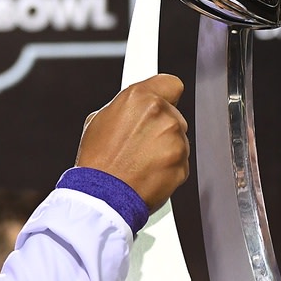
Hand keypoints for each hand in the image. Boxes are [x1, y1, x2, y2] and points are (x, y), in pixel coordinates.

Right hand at [75, 74, 189, 209]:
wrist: (102, 197)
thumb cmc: (97, 163)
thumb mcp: (99, 121)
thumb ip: (125, 109)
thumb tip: (135, 109)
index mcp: (139, 98)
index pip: (170, 83)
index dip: (165, 94)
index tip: (164, 99)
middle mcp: (161, 114)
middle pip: (174, 114)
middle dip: (160, 127)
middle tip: (138, 143)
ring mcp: (175, 140)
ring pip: (178, 139)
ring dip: (165, 148)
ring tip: (140, 162)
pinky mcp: (182, 164)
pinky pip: (181, 162)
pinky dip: (168, 168)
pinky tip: (148, 174)